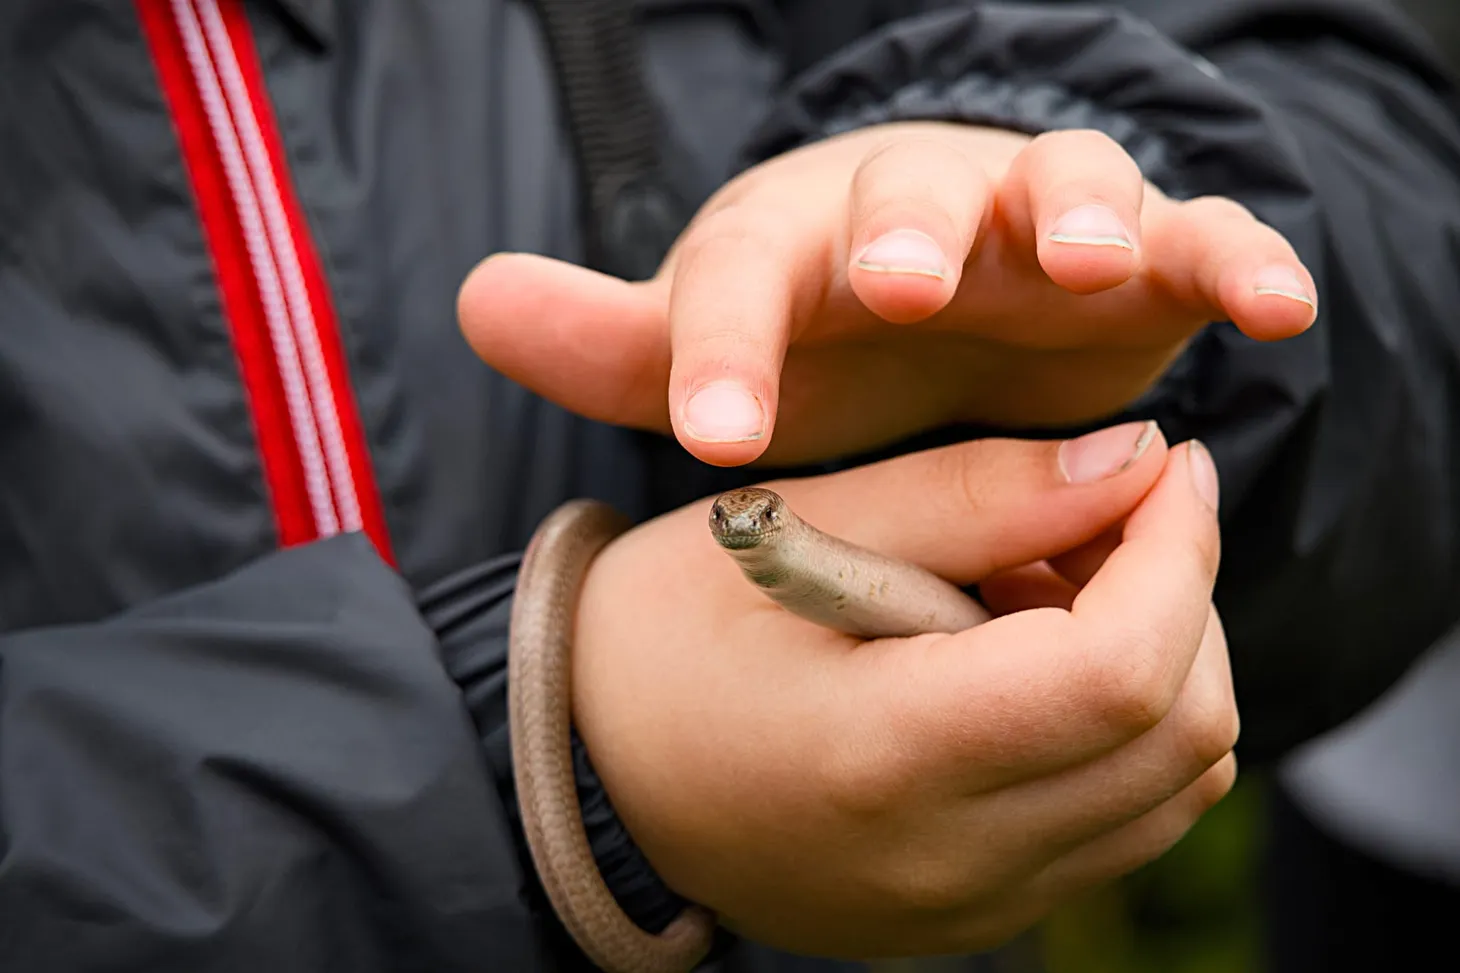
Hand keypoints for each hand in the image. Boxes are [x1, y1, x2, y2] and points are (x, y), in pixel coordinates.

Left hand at [459, 122, 1316, 466]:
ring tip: (1082, 260)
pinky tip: (1275, 306)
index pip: (745, 274)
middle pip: (908, 190)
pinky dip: (1236, 256)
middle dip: (905, 232)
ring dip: (1075, 211)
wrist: (953, 297)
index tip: (714, 437)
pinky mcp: (1141, 257)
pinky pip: (1196, 236)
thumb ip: (617, 339)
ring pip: (1064, 183)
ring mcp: (1035, 220)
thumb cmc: (823, 336)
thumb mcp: (722, 339)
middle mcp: (920, 206)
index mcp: (804, 235)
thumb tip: (475, 300)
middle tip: (895, 286)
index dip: (725, 346)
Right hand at [571, 422, 1235, 957]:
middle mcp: (943, 859)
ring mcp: (968, 906)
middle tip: (1101, 514)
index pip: (1119, 670)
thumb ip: (972, 494)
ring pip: (1177, 789)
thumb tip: (1135, 461)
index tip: (1162, 465)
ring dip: (1161, 663)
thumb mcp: (789, 527)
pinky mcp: (978, 916)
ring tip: (1055, 586)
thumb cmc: (662, 634)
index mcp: (880, 752)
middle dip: (1184, 598)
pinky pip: (1122, 823)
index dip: (1178, 552)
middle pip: (1180, 736)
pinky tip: (1032, 659)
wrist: (592, 772)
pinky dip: (1123, 727)